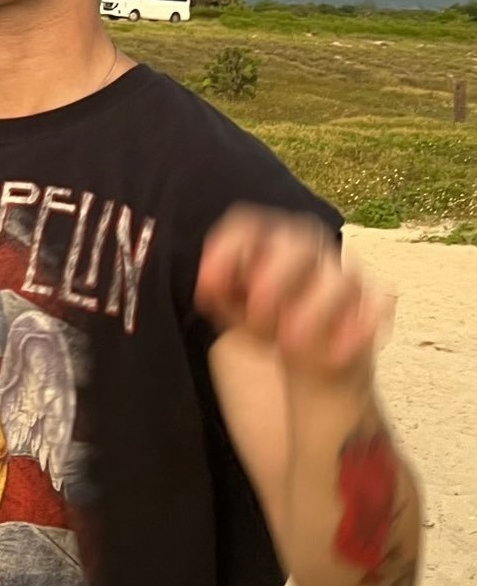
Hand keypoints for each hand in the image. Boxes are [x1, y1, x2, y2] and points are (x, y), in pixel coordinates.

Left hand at [195, 206, 390, 390]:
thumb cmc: (266, 322)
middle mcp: (309, 250)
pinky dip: (358, 329)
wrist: (315, 360)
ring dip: (314, 310)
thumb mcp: (232, 309)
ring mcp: (344, 276)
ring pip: (340, 279)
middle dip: (275, 277)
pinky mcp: (372, 306)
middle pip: (296, 244)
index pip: (248, 225)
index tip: (208, 284)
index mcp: (269, 242)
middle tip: (255, 314)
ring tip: (289, 343)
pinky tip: (332, 355)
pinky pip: (377, 306)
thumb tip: (207, 282)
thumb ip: (216, 291)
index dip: (227, 250)